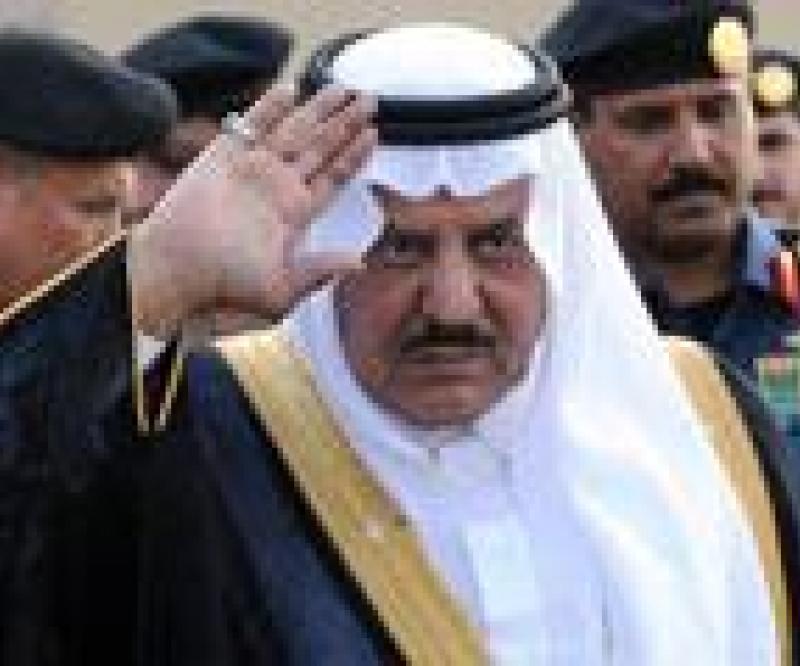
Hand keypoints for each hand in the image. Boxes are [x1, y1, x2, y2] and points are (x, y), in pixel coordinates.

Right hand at [130, 86, 376, 336]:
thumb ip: (321, 271)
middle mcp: (276, 188)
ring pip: (294, 130)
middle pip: (320, 147)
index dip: (354, 156)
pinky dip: (270, 106)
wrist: (175, 274)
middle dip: (345, 124)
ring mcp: (251, 169)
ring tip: (344, 87)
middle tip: (371, 100)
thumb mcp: (283, 289)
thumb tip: (360, 261)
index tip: (373, 134)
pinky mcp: (222, 156)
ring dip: (319, 109)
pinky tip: (292, 88)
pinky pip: (252, 125)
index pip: (332, 177)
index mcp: (294, 216)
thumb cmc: (225, 289)